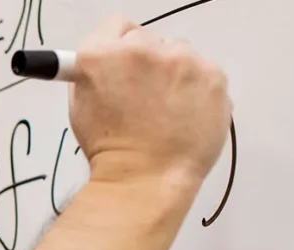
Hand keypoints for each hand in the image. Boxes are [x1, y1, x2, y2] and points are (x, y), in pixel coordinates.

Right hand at [66, 15, 231, 188]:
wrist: (144, 181)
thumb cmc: (113, 151)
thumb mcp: (82, 102)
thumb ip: (95, 69)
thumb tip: (108, 56)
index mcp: (101, 53)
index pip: (118, 26)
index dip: (123, 47)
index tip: (129, 64)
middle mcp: (141, 50)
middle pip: (151, 39)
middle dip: (151, 65)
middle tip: (148, 98)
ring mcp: (180, 61)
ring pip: (182, 54)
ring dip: (178, 75)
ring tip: (169, 111)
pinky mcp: (212, 77)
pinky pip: (206, 72)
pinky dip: (200, 90)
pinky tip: (188, 115)